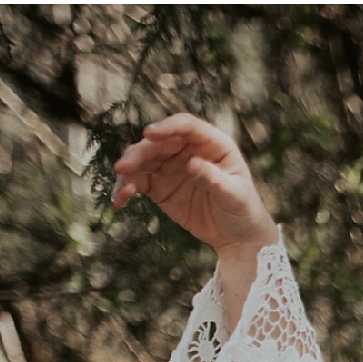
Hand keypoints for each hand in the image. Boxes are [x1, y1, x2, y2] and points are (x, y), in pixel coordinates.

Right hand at [112, 113, 277, 256]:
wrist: (237, 235)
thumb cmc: (243, 209)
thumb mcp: (235, 195)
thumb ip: (214, 178)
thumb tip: (191, 164)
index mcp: (212, 143)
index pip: (186, 126)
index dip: (166, 127)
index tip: (148, 134)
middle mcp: (187, 149)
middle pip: (157, 143)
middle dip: (138, 153)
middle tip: (124, 167)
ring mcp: (170, 166)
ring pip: (142, 160)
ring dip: (127, 171)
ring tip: (121, 190)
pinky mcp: (159, 186)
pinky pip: (137, 181)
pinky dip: (125, 188)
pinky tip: (118, 200)